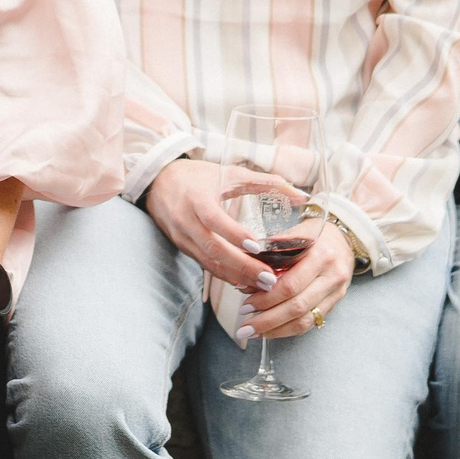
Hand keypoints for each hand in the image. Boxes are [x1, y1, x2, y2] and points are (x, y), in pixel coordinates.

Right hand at [143, 159, 284, 294]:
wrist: (158, 182)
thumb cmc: (198, 176)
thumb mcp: (229, 173)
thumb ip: (265, 182)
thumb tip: (301, 195)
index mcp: (196, 197)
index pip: (213, 219)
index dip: (233, 234)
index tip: (257, 247)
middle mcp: (185, 219)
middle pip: (212, 249)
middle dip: (242, 266)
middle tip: (268, 278)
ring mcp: (181, 237)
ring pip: (208, 262)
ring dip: (235, 276)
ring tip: (262, 285)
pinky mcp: (183, 248)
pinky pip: (204, 265)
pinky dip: (225, 275)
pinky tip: (244, 282)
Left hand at [235, 223, 353, 340]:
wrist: (343, 240)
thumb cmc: (314, 235)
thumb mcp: (295, 233)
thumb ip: (271, 253)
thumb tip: (243, 276)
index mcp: (319, 255)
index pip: (291, 284)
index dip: (266, 298)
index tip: (245, 304)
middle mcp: (331, 276)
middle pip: (297, 306)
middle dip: (267, 319)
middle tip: (245, 326)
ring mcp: (335, 292)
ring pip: (304, 320)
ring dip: (276, 330)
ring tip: (253, 332)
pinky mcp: (334, 303)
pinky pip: (310, 323)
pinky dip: (288, 330)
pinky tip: (270, 332)